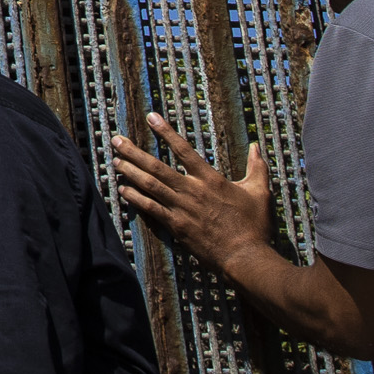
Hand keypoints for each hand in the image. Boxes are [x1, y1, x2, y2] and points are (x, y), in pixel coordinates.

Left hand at [110, 114, 275, 270]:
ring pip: (150, 185)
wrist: (246, 257)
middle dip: (134, 152)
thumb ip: (257, 167)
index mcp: (211, 179)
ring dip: (131, 172)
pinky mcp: (177, 226)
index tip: (151, 117)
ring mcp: (182, 209)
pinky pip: (151, 209)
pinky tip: (123, 190)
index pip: (184, 150)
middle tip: (116, 140)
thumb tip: (256, 146)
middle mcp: (192, 190)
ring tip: (114, 160)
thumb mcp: (259, 192)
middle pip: (157, 166)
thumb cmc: (254, 226)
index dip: (166, 132)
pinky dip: (136, 199)